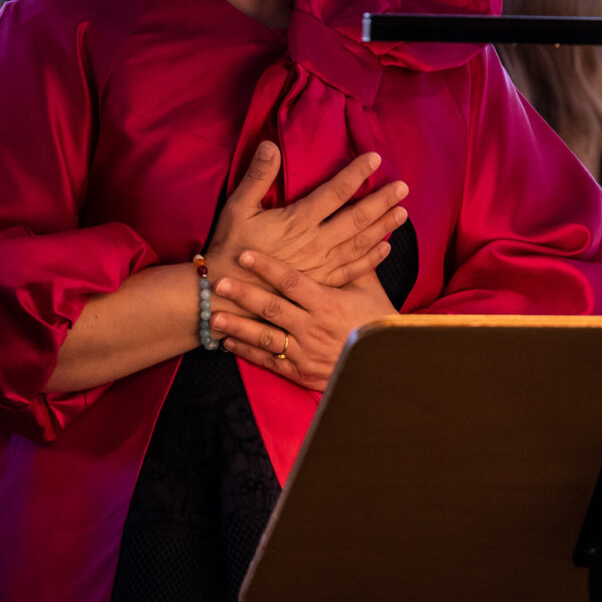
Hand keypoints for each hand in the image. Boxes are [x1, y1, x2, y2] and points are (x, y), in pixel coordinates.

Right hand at [206, 143, 406, 291]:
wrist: (225, 294)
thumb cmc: (230, 248)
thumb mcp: (237, 208)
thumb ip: (257, 176)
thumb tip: (270, 145)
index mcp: (298, 221)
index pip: (335, 191)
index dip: (357, 173)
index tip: (376, 159)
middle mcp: (316, 243)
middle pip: (357, 217)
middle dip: (382, 200)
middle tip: (403, 187)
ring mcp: (321, 266)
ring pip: (360, 243)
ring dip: (383, 227)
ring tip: (403, 213)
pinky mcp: (321, 285)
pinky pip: (353, 270)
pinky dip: (371, 259)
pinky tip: (385, 249)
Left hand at [211, 250, 398, 390]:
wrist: (388, 366)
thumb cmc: (378, 322)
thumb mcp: (368, 290)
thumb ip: (353, 262)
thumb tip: (349, 228)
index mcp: (327, 304)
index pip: (291, 282)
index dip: (267, 267)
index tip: (245, 255)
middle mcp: (313, 328)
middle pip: (272, 308)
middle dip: (243, 295)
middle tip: (218, 283)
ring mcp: (305, 352)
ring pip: (265, 338)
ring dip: (237, 327)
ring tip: (213, 317)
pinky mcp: (301, 372)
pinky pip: (269, 361)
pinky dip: (248, 352)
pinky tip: (229, 342)